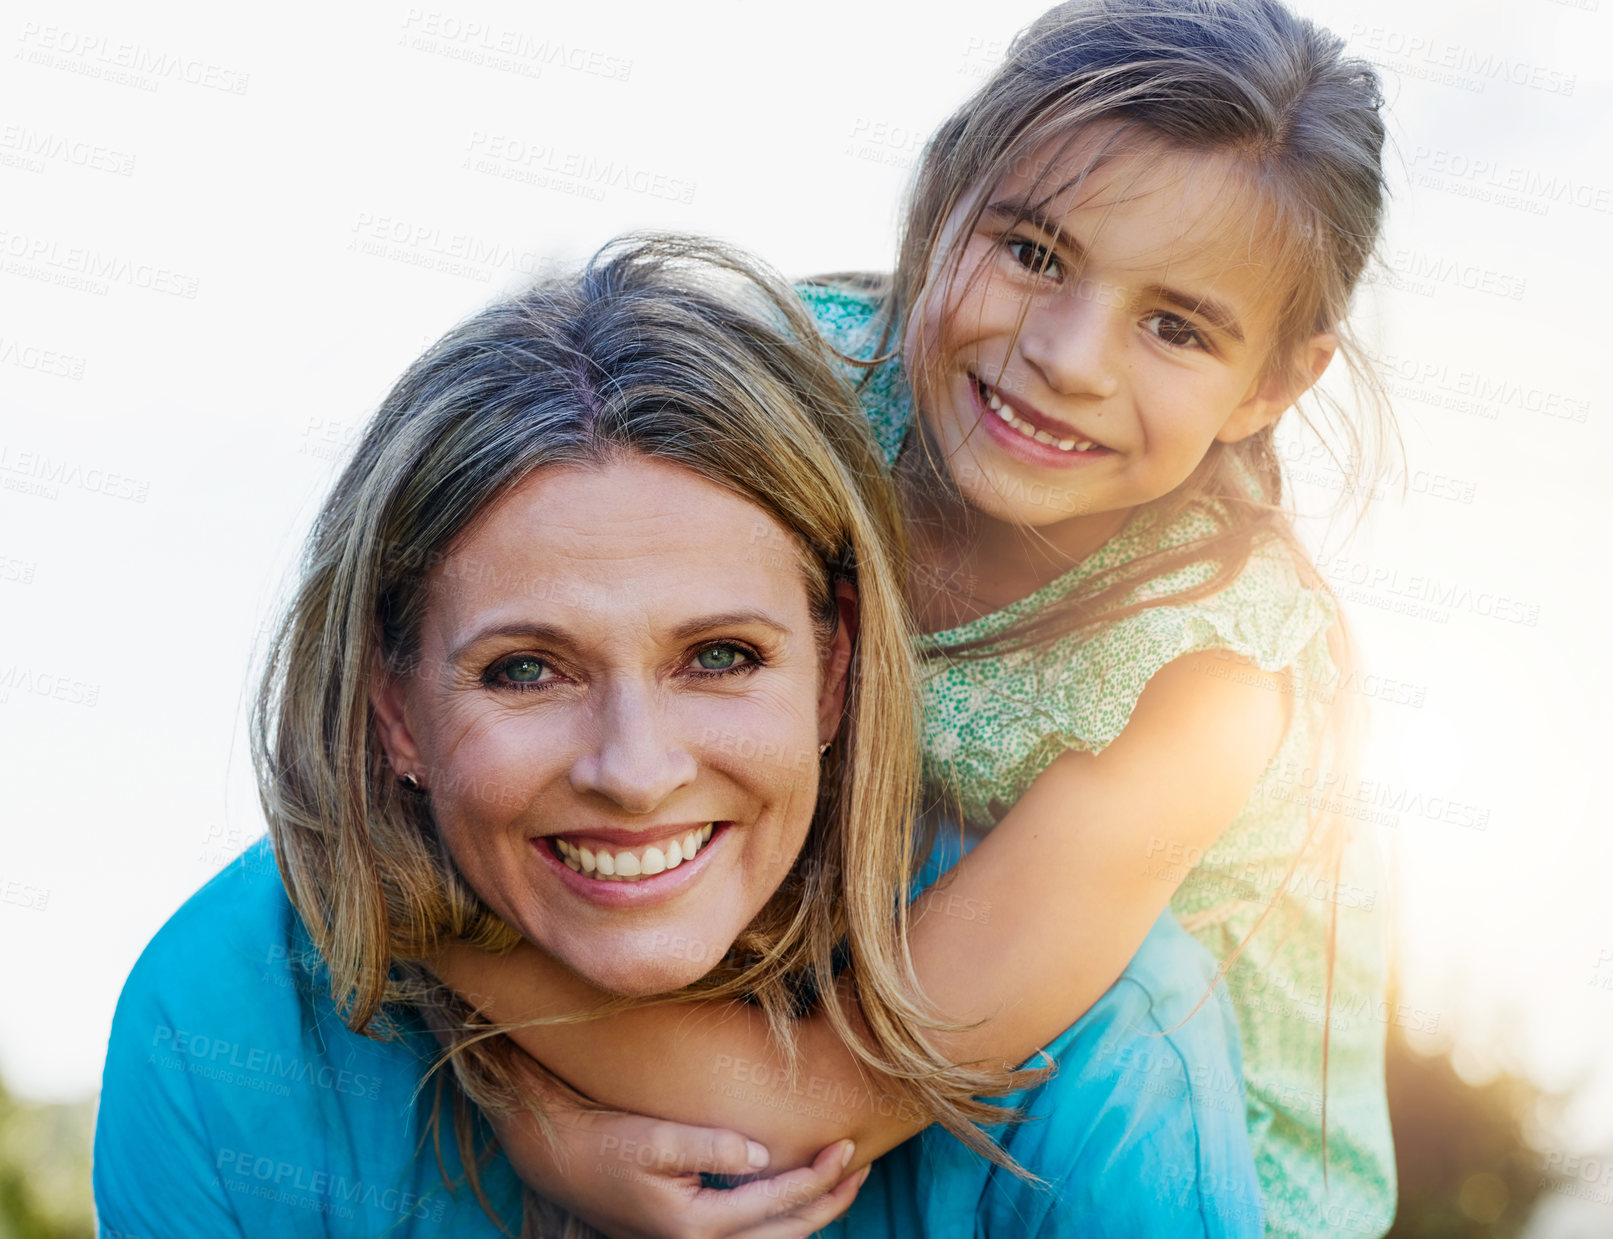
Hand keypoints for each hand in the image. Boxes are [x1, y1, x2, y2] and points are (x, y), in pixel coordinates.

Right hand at [498, 1087, 870, 1238]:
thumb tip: (764, 1154)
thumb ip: (713, 1146)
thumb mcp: (656, 1139)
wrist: (559, 1159)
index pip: (778, 1202)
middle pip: (786, 1233)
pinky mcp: (688, 1235)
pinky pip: (751, 1235)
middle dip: (829, 1202)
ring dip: (810, 1213)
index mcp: (696, 1227)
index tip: (849, 1144)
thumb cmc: (605, 1143)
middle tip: (862, 1165)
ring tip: (842, 1180)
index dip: (819, 1175)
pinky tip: (796, 1191)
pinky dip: (782, 1217)